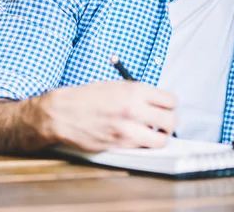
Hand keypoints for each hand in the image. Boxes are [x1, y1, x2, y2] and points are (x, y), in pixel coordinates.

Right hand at [34, 81, 177, 151]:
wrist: (62, 113)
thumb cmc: (87, 97)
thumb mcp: (116, 85)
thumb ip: (138, 93)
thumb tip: (156, 102)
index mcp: (134, 90)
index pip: (171, 101)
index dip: (170, 105)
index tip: (166, 107)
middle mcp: (134, 110)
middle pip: (171, 121)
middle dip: (169, 122)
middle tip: (162, 122)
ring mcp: (127, 130)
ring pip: (161, 140)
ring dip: (159, 137)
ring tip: (152, 133)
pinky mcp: (120, 146)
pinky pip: (143, 148)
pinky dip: (144, 145)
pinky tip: (136, 138)